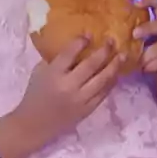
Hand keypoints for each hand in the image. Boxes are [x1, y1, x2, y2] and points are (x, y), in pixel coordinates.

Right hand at [2, 37, 123, 157]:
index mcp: (53, 74)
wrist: (34, 124)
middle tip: (112, 41)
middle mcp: (68, 86)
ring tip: (122, 56)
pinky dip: (111, 83)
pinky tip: (116, 74)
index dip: (81, 42)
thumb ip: (56, 60)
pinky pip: (103, 94)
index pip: (69, 53)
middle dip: (104, 51)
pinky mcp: (87, 110)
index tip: (90, 33)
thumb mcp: (39, 72)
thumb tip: (75, 46)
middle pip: (91, 65)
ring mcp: (80, 99)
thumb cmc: (35, 94)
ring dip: (114, 66)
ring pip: (102, 80)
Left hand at [136, 0, 156, 124]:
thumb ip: (141, 34)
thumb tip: (117, 26)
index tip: (134, 2)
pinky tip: (148, 71)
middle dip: (147, 28)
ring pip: (156, 48)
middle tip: (134, 34)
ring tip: (141, 64)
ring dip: (144, 58)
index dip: (149, 0)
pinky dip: (149, 67)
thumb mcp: (148, 46)